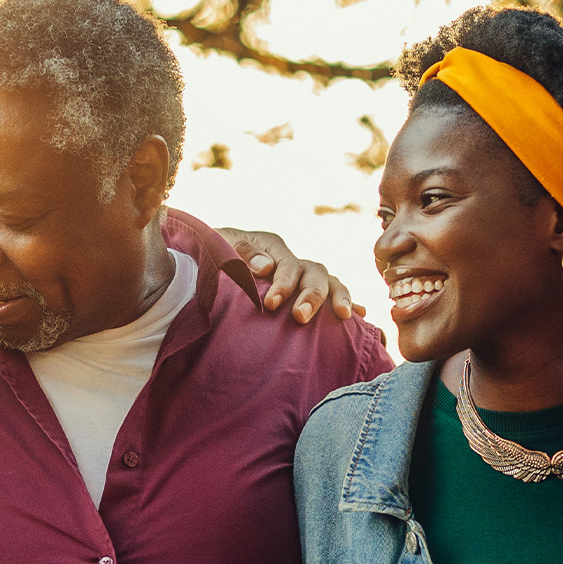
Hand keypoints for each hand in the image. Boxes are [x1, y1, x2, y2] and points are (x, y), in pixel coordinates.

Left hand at [216, 227, 365, 323]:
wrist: (203, 263)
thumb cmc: (207, 256)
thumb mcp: (217, 246)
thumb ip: (239, 253)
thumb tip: (266, 267)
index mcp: (271, 245)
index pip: (287, 265)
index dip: (284, 284)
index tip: (272, 304)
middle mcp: (291, 259)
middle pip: (314, 273)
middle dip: (312, 296)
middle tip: (300, 318)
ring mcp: (299, 275)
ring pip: (329, 281)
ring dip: (338, 297)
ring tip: (345, 316)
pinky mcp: (301, 292)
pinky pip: (331, 295)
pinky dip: (346, 302)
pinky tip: (359, 317)